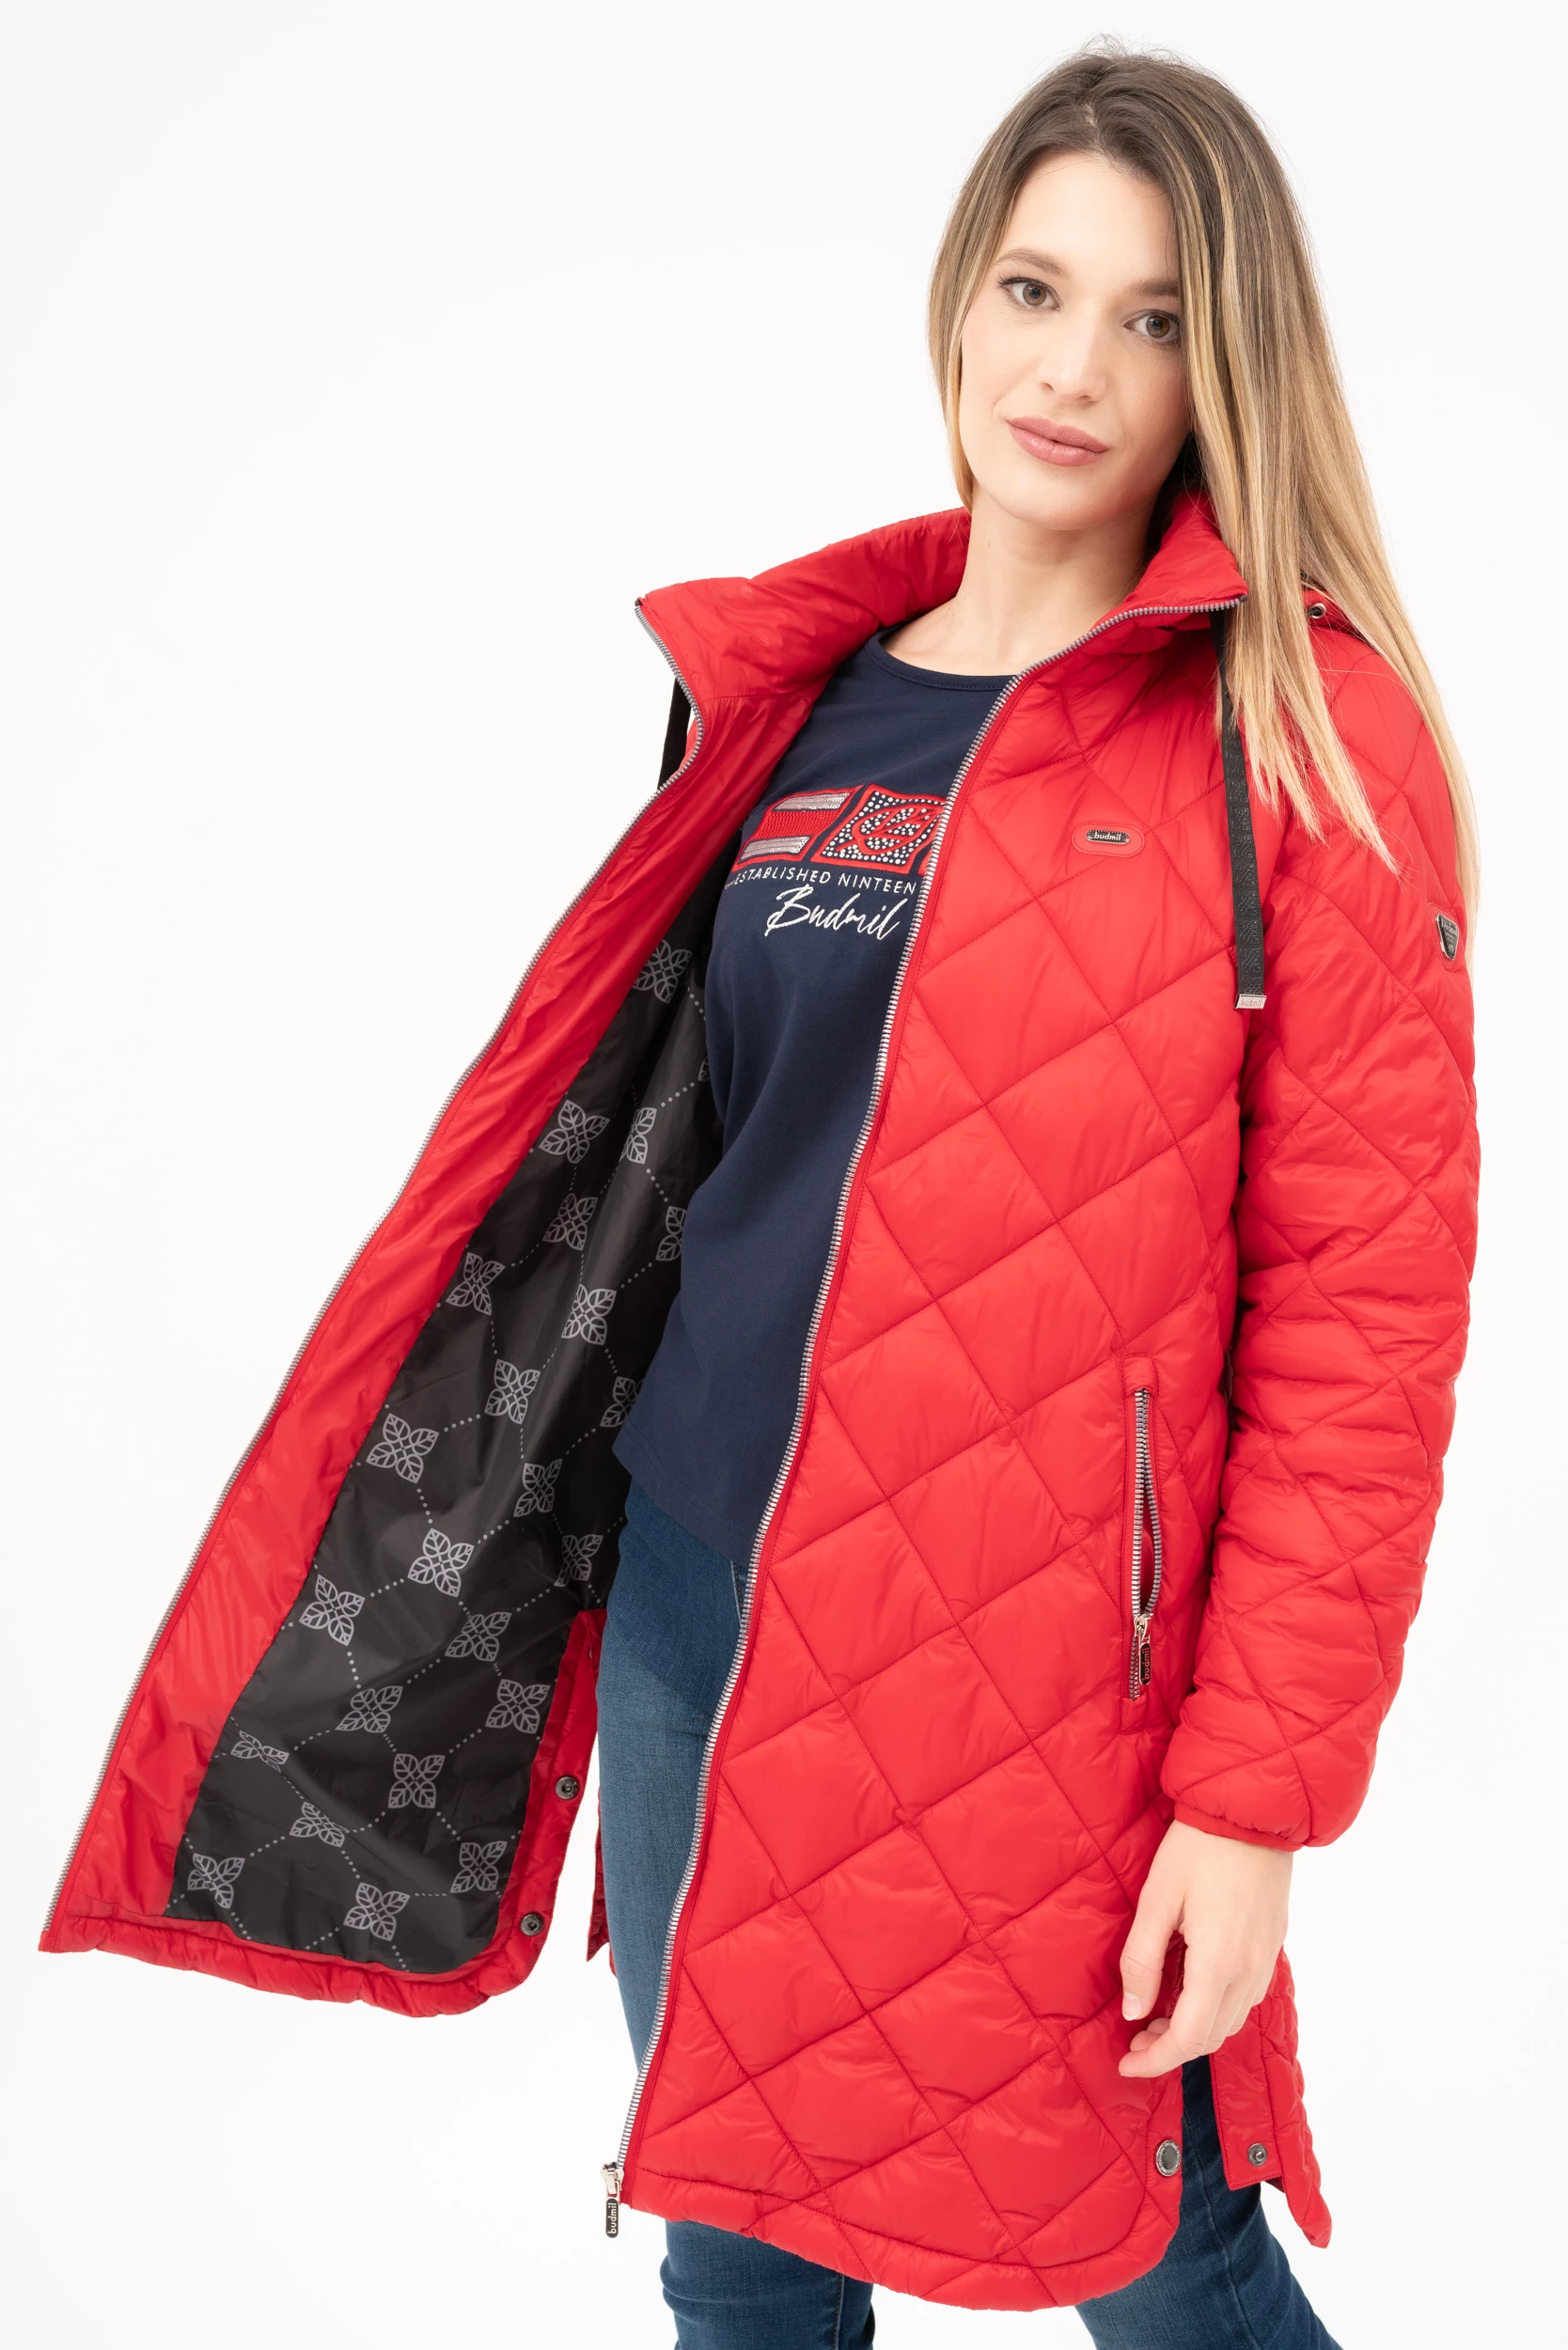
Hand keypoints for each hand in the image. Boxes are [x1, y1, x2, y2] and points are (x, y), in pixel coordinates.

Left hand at [1118, 1820, 1291, 2077]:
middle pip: (1212, 2036)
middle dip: (1171, 2048)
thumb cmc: (1197, 1848)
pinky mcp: (1273, 1944)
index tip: (1125, 2064)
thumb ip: (1142, 1959)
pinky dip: (1216, 2007)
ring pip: (1232, 2020)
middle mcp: (1250, 1970)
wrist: (1251, 1811)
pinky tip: (1190, 1988)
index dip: (1155, 2060)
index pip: (1188, 2038)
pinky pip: (1246, 1995)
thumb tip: (1133, 2012)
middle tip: (1135, 2038)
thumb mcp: (1157, 1900)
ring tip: (1157, 2014)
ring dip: (1195, 2029)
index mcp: (1219, 1963)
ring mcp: (1266, 1959)